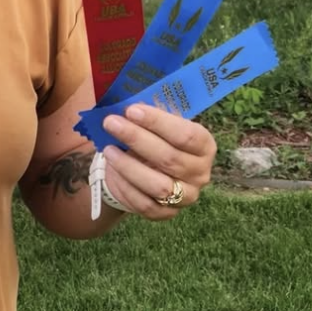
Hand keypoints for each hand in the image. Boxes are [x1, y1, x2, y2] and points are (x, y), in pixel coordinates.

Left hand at [100, 103, 215, 219]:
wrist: (146, 167)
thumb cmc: (153, 137)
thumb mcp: (155, 122)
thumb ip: (146, 111)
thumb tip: (122, 97)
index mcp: (204, 145)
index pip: (186, 134)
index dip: (158, 122)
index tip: (131, 110)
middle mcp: (200, 172)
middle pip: (170, 158)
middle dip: (137, 139)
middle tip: (111, 122)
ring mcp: (186, 196)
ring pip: (159, 185)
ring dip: (129, 166)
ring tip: (107, 148)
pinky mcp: (167, 213)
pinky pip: (145, 204)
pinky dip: (125, 186)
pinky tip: (111, 169)